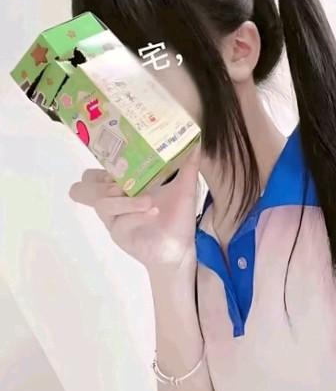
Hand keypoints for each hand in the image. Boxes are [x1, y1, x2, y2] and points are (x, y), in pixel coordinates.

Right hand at [68, 144, 201, 272]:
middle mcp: (113, 203)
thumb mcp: (184, 188)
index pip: (94, 175)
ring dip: (125, 200)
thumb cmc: (177, 217)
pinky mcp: (121, 236)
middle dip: (100, 182)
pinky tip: (154, 212)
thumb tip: (196, 142)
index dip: (101, 167)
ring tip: (148, 200)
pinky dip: (137, 215)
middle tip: (123, 182)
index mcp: (122, 189)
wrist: (181, 248)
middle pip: (84, 188)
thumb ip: (188, 166)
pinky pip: (120, 223)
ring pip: (101, 204)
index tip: (122, 161)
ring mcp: (115, 220)